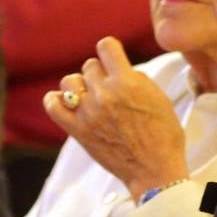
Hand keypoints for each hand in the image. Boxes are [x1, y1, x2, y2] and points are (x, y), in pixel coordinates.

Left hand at [42, 37, 188, 202]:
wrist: (154, 169)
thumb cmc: (163, 135)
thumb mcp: (159, 97)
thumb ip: (137, 78)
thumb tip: (119, 67)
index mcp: (127, 82)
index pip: (105, 46)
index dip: (111, 52)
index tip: (114, 61)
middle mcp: (105, 94)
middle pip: (89, 66)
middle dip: (100, 74)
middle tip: (110, 90)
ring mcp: (88, 113)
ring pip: (70, 81)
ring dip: (80, 86)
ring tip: (91, 98)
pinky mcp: (77, 130)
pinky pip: (52, 105)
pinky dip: (56, 100)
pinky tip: (67, 103)